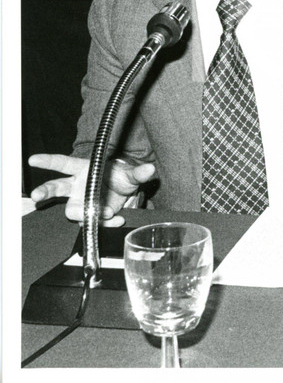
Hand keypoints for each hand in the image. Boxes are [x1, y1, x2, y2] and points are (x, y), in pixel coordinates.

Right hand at [28, 153, 155, 226]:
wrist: (126, 193)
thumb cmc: (122, 177)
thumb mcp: (132, 174)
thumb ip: (139, 173)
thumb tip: (149, 169)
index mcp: (84, 169)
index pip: (63, 163)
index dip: (48, 161)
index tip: (33, 159)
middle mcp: (77, 186)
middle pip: (56, 188)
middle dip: (44, 191)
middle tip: (37, 196)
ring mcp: (80, 201)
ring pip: (71, 210)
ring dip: (84, 213)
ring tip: (106, 212)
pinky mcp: (87, 215)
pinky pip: (90, 222)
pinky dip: (104, 223)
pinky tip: (118, 218)